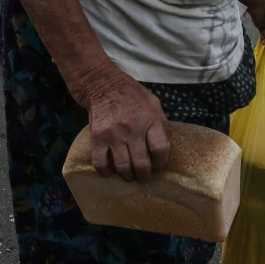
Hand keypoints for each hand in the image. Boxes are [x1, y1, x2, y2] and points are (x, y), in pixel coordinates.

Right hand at [75, 64, 169, 183]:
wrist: (102, 84)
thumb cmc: (131, 93)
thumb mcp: (152, 102)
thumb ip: (160, 121)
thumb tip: (167, 140)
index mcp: (150, 120)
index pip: (160, 149)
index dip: (161, 163)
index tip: (159, 166)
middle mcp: (133, 129)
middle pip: (142, 163)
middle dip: (145, 176)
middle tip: (144, 179)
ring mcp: (114, 135)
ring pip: (123, 167)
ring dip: (127, 177)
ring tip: (129, 177)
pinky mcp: (97, 138)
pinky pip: (100, 163)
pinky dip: (106, 172)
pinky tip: (110, 172)